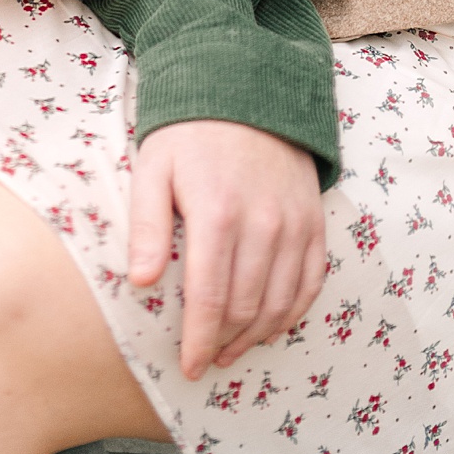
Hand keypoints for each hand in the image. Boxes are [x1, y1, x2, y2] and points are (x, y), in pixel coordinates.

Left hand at [129, 121, 326, 378]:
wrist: (246, 88)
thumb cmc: (190, 133)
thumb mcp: (153, 166)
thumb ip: (146, 224)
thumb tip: (139, 282)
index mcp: (217, 212)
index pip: (211, 297)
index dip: (200, 339)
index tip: (189, 365)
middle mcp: (263, 222)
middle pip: (246, 306)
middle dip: (224, 342)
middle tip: (205, 360)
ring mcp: (294, 223)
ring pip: (280, 302)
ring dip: (256, 336)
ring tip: (232, 351)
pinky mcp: (314, 221)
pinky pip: (310, 283)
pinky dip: (291, 313)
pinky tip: (269, 326)